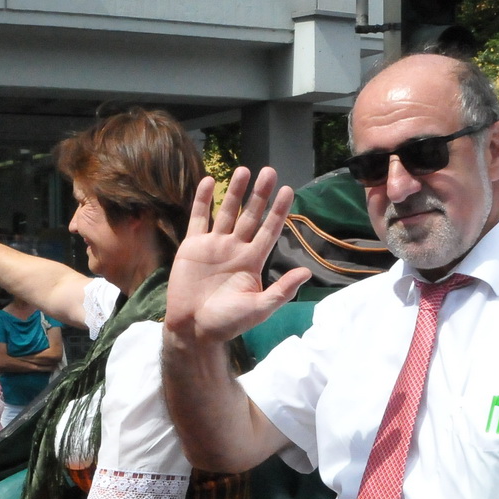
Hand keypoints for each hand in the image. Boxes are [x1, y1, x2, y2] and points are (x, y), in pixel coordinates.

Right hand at [166, 167, 310, 345]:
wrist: (193, 329)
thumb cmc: (227, 323)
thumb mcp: (259, 309)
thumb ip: (282, 290)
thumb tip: (306, 273)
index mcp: (252, 261)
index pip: (269, 230)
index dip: (278, 211)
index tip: (288, 190)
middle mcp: (235, 249)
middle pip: (251, 215)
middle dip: (260, 195)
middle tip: (269, 171)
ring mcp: (214, 245)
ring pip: (226, 212)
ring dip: (235, 191)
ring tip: (244, 170)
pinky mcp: (192, 246)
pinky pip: (199, 218)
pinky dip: (203, 199)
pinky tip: (209, 181)